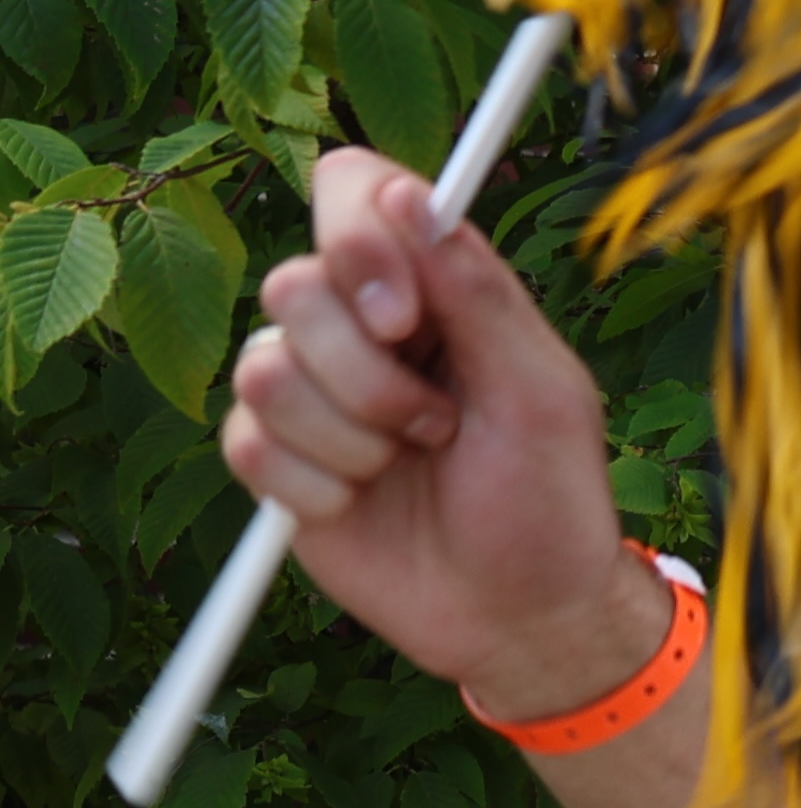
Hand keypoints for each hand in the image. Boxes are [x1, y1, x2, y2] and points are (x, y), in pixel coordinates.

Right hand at [218, 148, 654, 712]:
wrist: (517, 614)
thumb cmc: (548, 500)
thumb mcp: (541, 392)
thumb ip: (477, 293)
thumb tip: (410, 195)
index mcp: (433, 289)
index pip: (352, 193)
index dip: (356, 238)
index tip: (403, 315)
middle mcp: (360, 326)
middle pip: (293, 286)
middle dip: (369, 373)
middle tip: (439, 425)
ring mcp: (311, 390)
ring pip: (263, 367)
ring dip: (351, 434)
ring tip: (411, 463)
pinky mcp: (275, 457)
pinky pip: (246, 442)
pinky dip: (317, 484)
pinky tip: (364, 502)